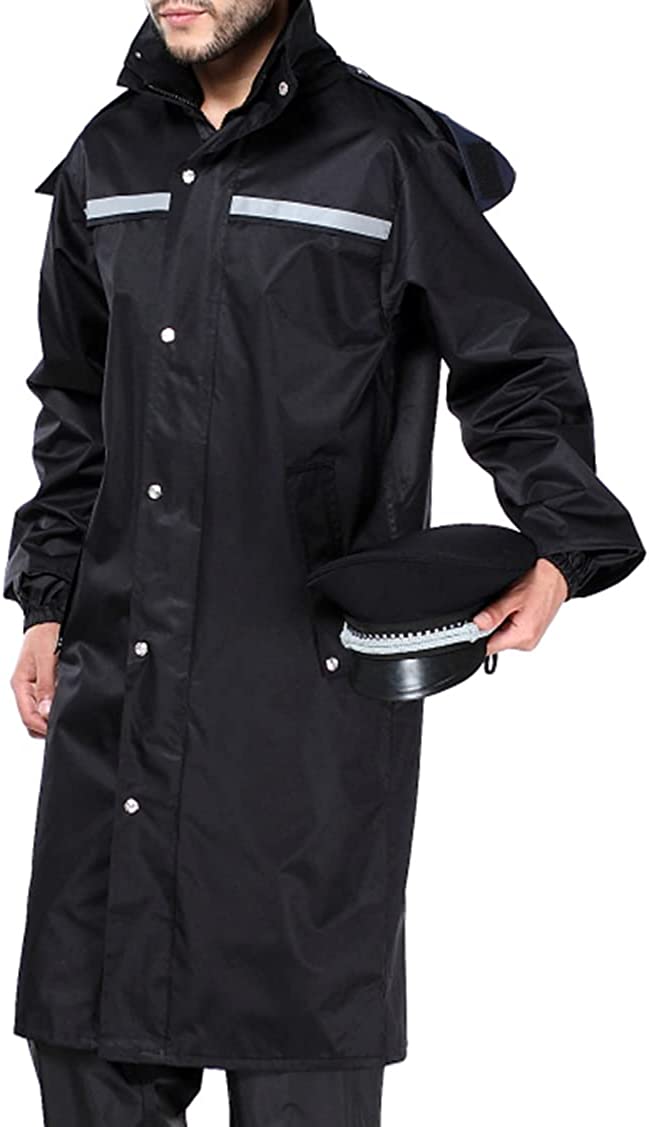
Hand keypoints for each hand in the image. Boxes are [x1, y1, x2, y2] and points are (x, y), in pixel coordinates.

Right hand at [10, 622, 60, 737]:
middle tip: (65, 724)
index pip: (27, 716)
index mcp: (20, 684)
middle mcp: (24, 689)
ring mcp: (32, 687)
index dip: (42, 727)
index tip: (58, 729)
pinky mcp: (42, 684)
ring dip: (50, 716)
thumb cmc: (45, 635)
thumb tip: (46, 711)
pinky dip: (54, 707)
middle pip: (31, 719)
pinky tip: (65, 704)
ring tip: (66, 713)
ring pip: (39, 713)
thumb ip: (46, 686)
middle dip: (46, 726)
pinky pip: (46, 702)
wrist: (48, 620)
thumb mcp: (46, 659)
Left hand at [472, 558, 568, 655]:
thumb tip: (476, 625)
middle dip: (489, 626)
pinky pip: (511, 630)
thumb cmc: (541, 583)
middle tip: (498, 606)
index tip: (476, 621)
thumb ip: (493, 615)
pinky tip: (514, 607)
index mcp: (523, 637)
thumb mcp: (513, 597)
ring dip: (500, 622)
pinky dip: (508, 620)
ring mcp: (529, 638)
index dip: (477, 635)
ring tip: (510, 604)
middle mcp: (527, 642)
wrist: (558, 575)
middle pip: (494, 642)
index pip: (488, 648)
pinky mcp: (530, 632)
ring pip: (502, 635)